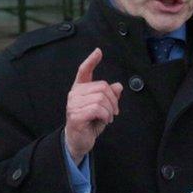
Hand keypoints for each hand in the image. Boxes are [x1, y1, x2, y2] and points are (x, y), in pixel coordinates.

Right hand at [65, 48, 122, 163]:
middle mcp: (75, 94)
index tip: (98, 52)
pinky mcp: (75, 115)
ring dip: (109, 110)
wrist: (79, 141)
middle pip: (102, 86)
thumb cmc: (89, 123)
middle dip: (113, 100)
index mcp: (80, 89)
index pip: (84, 70)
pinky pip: (97, 109)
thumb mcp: (103, 108)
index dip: (91, 60)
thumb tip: (118, 86)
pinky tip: (104, 121)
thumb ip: (110, 96)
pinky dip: (105, 115)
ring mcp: (73, 104)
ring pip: (101, 98)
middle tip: (113, 111)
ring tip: (108, 117)